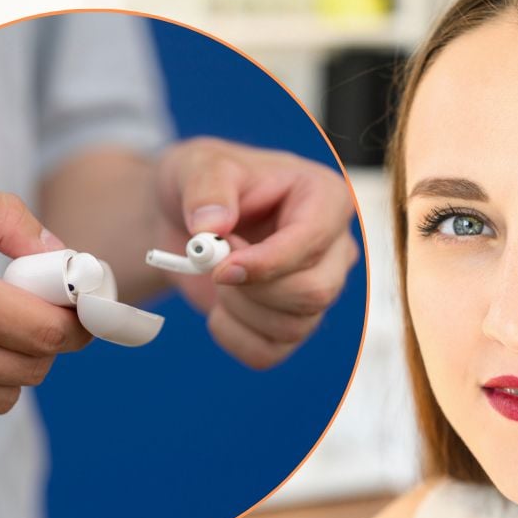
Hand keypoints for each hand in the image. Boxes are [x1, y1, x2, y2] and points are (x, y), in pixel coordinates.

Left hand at [156, 137, 359, 368]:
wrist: (185, 218)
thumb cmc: (204, 183)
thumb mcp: (199, 165)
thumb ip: (206, 188)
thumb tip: (211, 226)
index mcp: (325, 198)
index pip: (313, 241)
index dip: (269, 261)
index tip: (222, 267)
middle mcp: (332, 247)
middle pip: (316, 292)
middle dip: (253, 289)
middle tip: (213, 265)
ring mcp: (318, 288)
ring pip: (294, 326)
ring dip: (238, 310)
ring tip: (214, 275)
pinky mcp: (293, 321)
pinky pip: (270, 352)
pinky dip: (233, 337)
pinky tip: (218, 308)